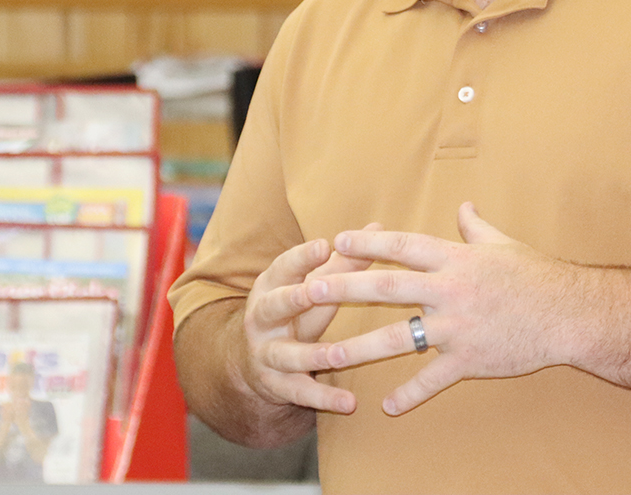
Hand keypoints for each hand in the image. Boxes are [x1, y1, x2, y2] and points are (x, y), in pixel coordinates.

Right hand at [240, 224, 380, 414]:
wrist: (252, 360)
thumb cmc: (295, 308)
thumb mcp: (312, 283)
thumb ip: (344, 260)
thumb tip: (378, 227)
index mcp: (272, 285)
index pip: (284, 266)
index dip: (302, 257)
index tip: (323, 244)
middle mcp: (263, 317)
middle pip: (276, 305)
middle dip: (294, 298)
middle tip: (314, 291)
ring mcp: (266, 353)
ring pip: (286, 354)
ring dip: (311, 354)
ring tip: (337, 355)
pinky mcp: (275, 385)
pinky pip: (300, 393)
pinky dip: (324, 398)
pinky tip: (350, 403)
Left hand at [326, 202, 576, 414]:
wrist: (569, 312)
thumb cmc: (536, 274)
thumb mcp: (503, 243)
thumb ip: (476, 227)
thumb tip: (463, 205)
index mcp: (456, 259)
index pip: (404, 247)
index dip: (370, 243)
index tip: (339, 240)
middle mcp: (450, 291)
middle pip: (388, 288)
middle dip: (346, 287)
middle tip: (311, 289)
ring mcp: (457, 327)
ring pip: (397, 339)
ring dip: (358, 348)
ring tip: (325, 355)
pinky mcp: (469, 359)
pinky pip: (433, 380)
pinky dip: (410, 394)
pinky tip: (387, 406)